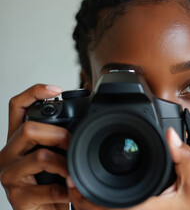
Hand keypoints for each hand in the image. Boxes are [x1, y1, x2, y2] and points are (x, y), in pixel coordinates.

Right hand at [0, 84, 70, 209]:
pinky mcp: (17, 198)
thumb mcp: (55, 154)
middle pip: (28, 129)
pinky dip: (67, 189)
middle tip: (74, 143)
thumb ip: (59, 138)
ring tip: (74, 170)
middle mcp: (8, 154)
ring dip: (65, 163)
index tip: (56, 89)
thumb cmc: (51, 181)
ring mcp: (9, 176)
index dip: (33, 93)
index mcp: (17, 140)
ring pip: (40, 157)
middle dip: (58, 134)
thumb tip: (84, 120)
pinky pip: (49, 188)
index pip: (16, 106)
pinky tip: (72, 190)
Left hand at [67, 127, 189, 209]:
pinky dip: (97, 208)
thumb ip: (183, 159)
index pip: (97, 208)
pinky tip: (96, 197)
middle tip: (71, 180)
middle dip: (79, 197)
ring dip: (87, 204)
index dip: (80, 195)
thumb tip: (170, 134)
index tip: (73, 178)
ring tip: (78, 187)